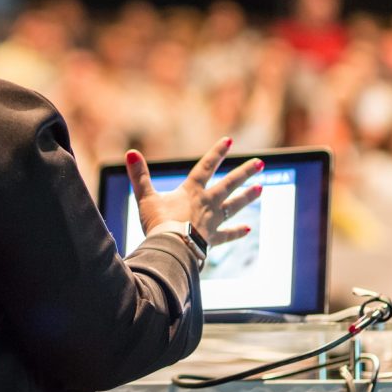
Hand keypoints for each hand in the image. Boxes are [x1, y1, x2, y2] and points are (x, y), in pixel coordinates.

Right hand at [125, 137, 262, 245]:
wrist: (171, 250)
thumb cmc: (158, 223)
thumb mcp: (146, 197)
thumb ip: (139, 175)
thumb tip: (130, 152)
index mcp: (191, 191)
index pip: (206, 167)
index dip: (217, 153)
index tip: (230, 141)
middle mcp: (207, 203)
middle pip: (229, 184)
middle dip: (244, 173)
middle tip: (260, 163)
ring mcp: (212, 221)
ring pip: (234, 206)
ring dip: (247, 197)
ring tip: (261, 189)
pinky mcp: (212, 239)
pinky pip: (228, 234)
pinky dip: (237, 232)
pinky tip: (248, 229)